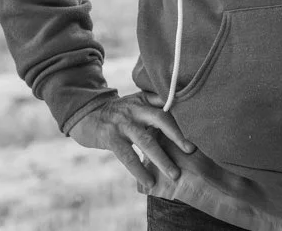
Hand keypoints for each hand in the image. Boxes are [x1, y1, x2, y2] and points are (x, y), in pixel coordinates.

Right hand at [68, 91, 195, 190]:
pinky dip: (139, 170)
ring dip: (162, 159)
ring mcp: (124, 123)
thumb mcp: (135, 102)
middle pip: (162, 120)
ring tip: (174, 174)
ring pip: (147, 141)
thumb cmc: (117, 112)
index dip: (181, 119)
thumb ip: (154, 106)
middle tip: (191, 151)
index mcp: (145, 99)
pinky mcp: (111, 138)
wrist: (85, 113)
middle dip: (178, 136)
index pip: (167, 107)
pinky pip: (128, 156)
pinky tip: (149, 181)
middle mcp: (136, 109)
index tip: (195, 133)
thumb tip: (179, 119)